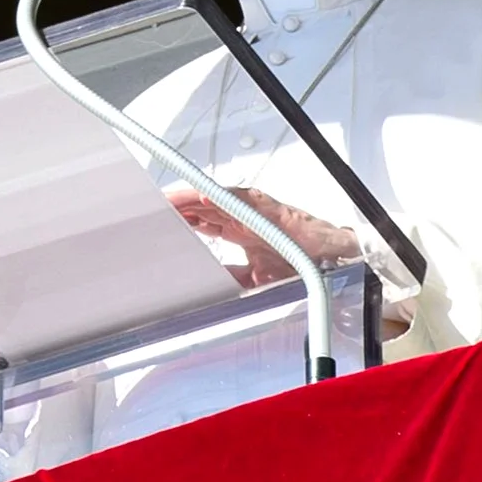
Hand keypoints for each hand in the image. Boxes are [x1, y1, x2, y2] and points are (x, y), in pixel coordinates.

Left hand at [165, 184, 360, 285]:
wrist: (330, 257)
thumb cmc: (299, 261)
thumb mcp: (257, 277)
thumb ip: (233, 277)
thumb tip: (210, 284)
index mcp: (239, 229)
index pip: (202, 219)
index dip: (181, 217)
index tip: (159, 217)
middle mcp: (243, 215)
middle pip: (202, 205)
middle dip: (178, 205)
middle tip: (151, 205)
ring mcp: (253, 209)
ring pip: (214, 198)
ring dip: (190, 197)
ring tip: (167, 198)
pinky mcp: (267, 206)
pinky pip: (239, 198)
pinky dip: (219, 197)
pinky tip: (200, 198)